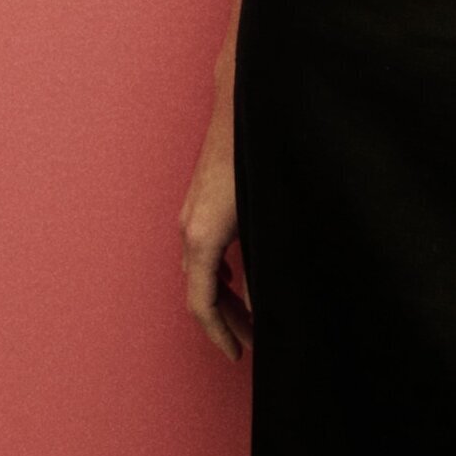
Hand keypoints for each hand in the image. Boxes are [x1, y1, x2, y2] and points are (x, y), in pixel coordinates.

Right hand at [179, 97, 253, 361]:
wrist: (248, 100)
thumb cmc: (259, 155)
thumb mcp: (266, 217)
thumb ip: (263, 263)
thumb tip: (264, 301)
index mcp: (202, 236)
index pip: (201, 304)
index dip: (220, 335)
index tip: (239, 355)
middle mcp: (189, 226)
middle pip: (199, 290)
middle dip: (225, 321)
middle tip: (252, 341)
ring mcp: (191, 210)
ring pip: (199, 268)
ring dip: (222, 296)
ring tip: (251, 314)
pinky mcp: (200, 198)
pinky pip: (201, 248)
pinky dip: (218, 271)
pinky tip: (240, 275)